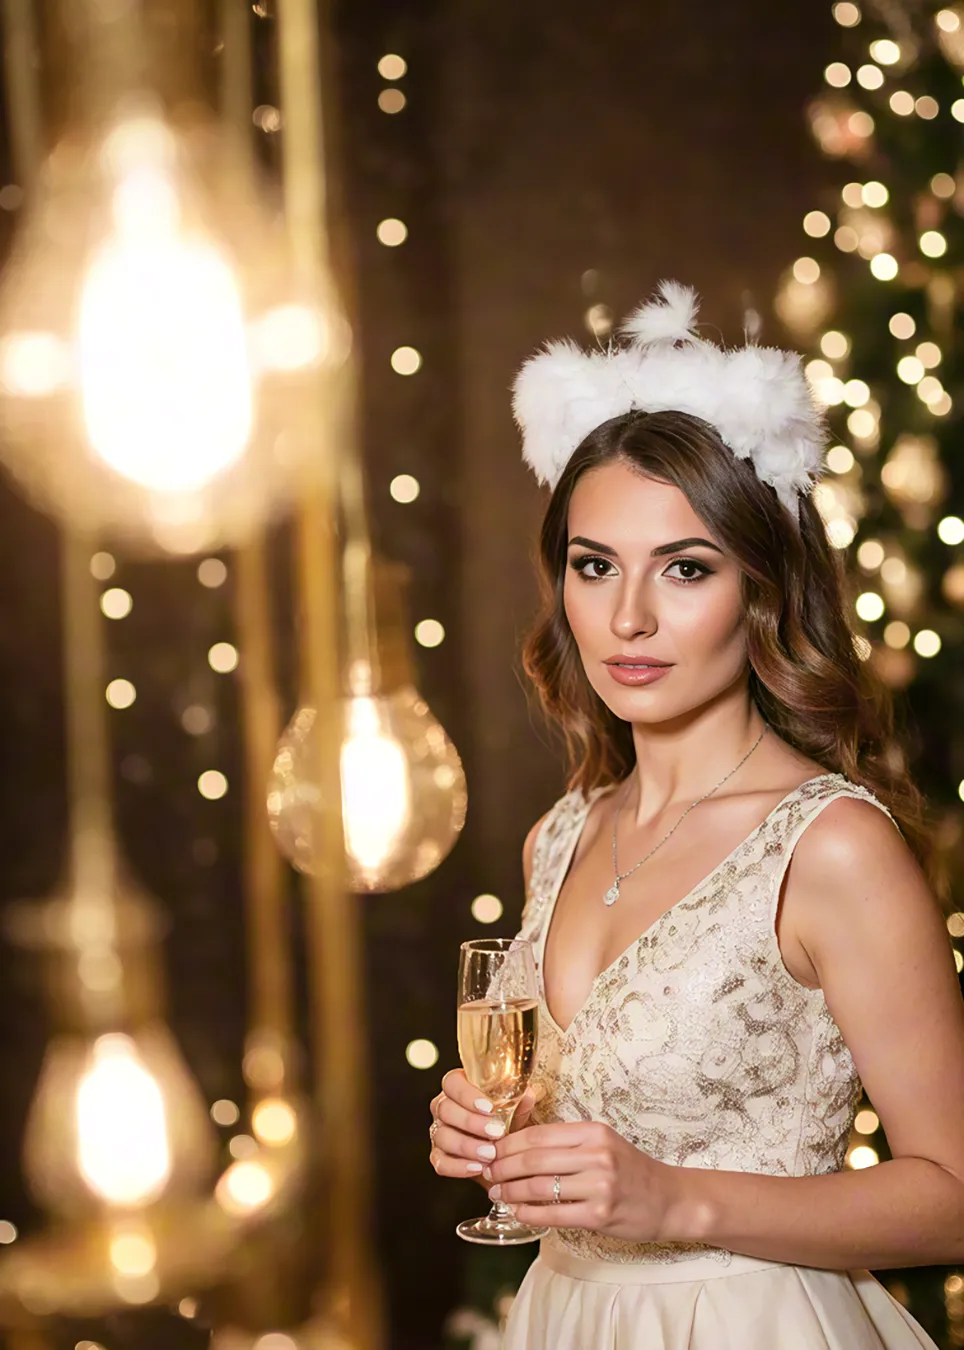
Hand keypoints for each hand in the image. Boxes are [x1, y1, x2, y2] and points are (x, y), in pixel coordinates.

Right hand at [428, 1069, 536, 1180]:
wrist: (508, 1152)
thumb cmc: (509, 1121)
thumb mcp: (517, 1107)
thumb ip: (520, 1098)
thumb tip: (526, 1094)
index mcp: (459, 1087)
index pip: (452, 1082)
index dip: (467, 1094)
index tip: (488, 1108)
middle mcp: (444, 1107)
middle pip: (445, 1109)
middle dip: (471, 1122)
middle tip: (495, 1133)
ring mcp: (439, 1131)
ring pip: (442, 1136)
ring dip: (467, 1146)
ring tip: (490, 1154)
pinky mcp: (439, 1156)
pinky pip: (440, 1162)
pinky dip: (458, 1166)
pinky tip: (478, 1167)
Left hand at [485, 1120, 678, 1240]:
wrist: (669, 1199)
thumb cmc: (629, 1170)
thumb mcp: (601, 1143)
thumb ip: (565, 1141)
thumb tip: (517, 1144)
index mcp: (593, 1131)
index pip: (538, 1134)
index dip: (507, 1144)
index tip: (491, 1151)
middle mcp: (596, 1154)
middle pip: (533, 1159)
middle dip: (502, 1168)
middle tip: (487, 1174)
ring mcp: (600, 1185)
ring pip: (539, 1187)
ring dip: (511, 1192)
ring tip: (498, 1194)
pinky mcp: (601, 1214)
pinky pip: (553, 1214)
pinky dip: (529, 1213)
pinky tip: (518, 1212)